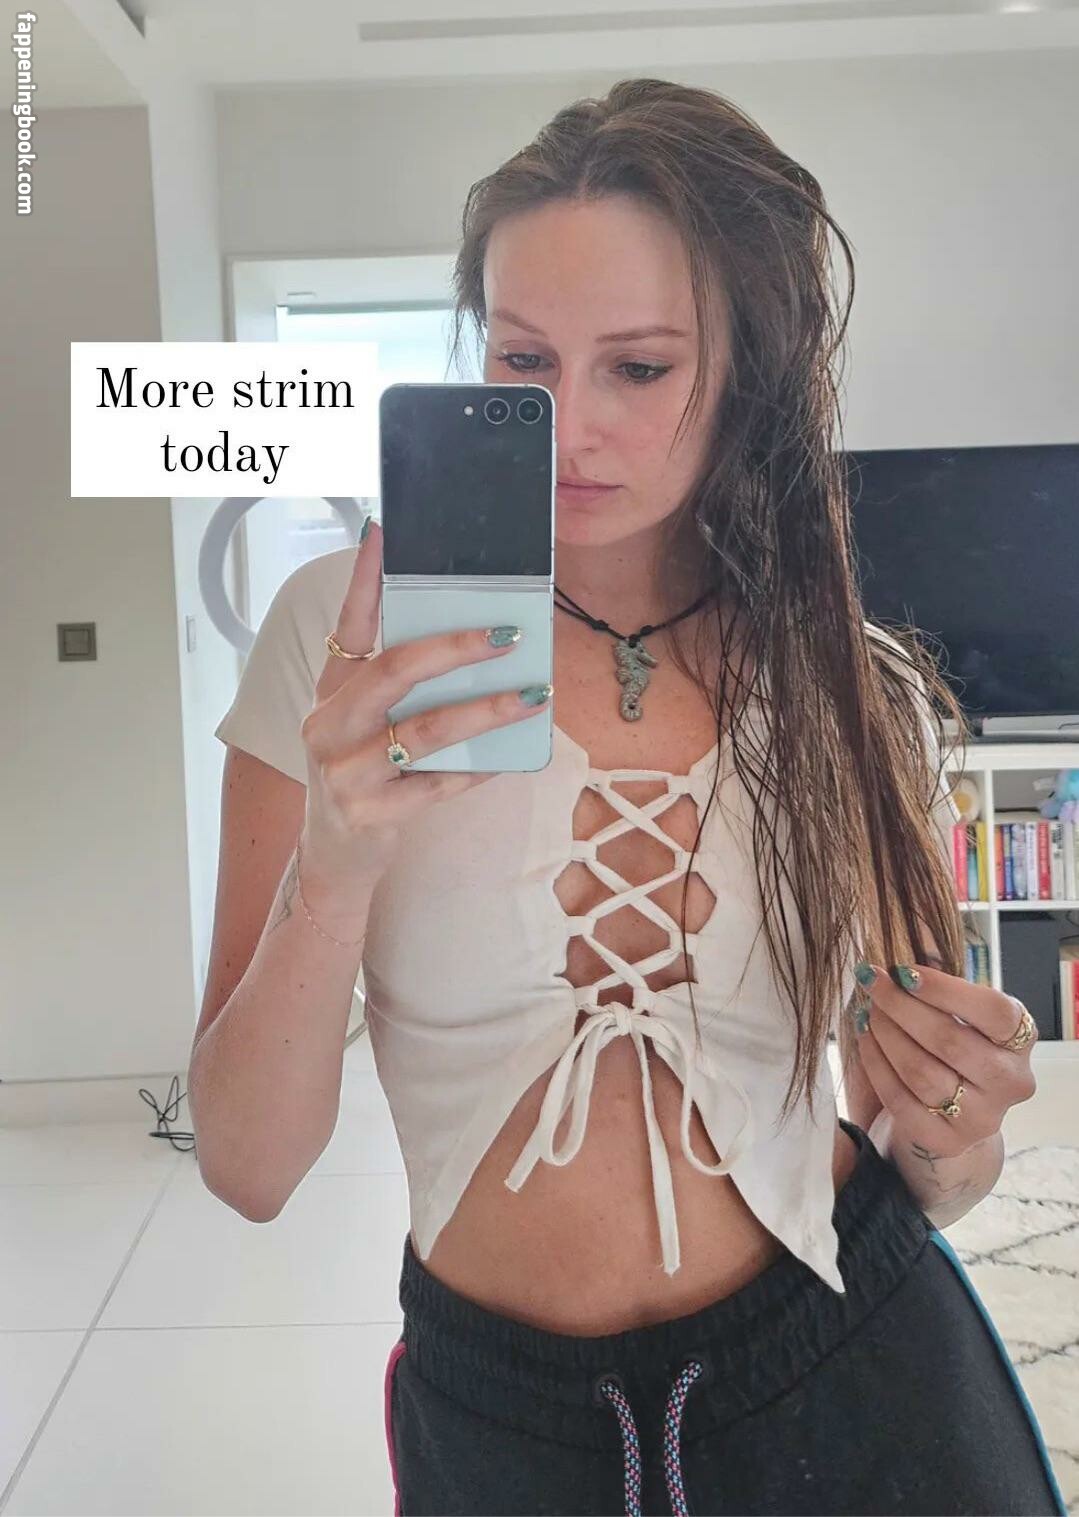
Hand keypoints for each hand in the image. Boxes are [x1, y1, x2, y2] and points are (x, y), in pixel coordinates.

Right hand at [300, 516, 549, 901]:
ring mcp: (346, 772)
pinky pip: (439, 784)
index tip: (385, 530)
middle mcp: (329, 725)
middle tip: (508, 634)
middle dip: (455, 648)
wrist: (335, 854)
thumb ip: (398, 688)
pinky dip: (480, 768)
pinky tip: (512, 756)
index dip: (364, 576)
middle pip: (394, 671)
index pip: (349, 623)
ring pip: (425, 731)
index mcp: (331, 691)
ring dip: (487, 710)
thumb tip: (468, 642)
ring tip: (533, 695)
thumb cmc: (361, 774)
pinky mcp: (371, 814)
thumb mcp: (363, 724)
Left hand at [851, 962, 1037, 1158]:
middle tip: (872, 983)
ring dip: (886, 1035)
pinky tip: (866, 1041)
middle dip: (901, 1006)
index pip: (993, 1011)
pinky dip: (876, 1065)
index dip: (944, 989)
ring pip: (922, 1071)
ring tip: (867, 1012)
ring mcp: (982, 1118)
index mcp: (1021, 1040)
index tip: (902, 971)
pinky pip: (901, 1099)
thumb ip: (939, 986)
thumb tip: (905, 954)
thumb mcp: (958, 1013)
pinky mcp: (947, 1141)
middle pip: (950, 1040)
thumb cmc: (951, 1047)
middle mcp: (1011, 1081)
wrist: (950, 1113)